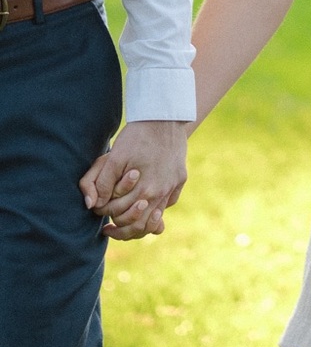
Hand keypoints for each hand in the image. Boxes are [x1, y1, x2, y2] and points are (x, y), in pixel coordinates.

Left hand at [79, 121, 187, 240]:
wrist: (165, 118)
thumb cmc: (137, 136)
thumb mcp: (114, 157)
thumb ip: (102, 183)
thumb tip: (94, 205)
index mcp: (145, 190)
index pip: (121, 217)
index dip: (105, 216)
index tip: (98, 212)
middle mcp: (162, 192)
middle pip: (140, 224)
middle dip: (122, 228)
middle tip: (108, 227)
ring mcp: (173, 186)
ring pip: (156, 218)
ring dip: (140, 224)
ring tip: (126, 222)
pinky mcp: (180, 179)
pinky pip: (168, 203)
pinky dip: (156, 208)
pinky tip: (146, 204)